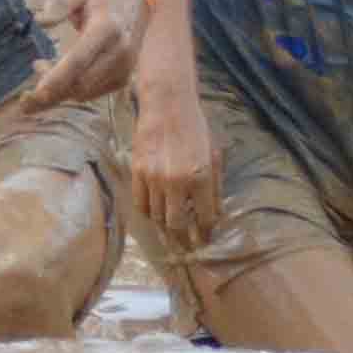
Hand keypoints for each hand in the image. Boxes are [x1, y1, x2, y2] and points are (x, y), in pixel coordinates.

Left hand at [21, 0, 148, 111]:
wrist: (132, 2)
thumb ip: (60, 3)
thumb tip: (40, 20)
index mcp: (106, 28)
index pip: (79, 59)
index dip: (58, 77)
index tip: (37, 92)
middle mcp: (120, 51)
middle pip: (81, 82)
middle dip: (51, 90)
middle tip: (28, 79)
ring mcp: (124, 67)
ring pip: (84, 92)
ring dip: (57, 89)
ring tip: (41, 65)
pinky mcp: (123, 78)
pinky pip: (91, 94)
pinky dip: (70, 90)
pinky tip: (58, 73)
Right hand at [131, 73, 218, 250]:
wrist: (167, 105)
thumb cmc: (196, 128)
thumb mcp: (214, 156)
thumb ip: (215, 187)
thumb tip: (215, 213)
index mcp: (200, 177)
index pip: (204, 217)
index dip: (206, 232)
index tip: (205, 239)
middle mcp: (176, 181)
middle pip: (176, 224)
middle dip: (183, 239)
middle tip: (186, 247)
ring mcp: (153, 178)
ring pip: (156, 216)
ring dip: (164, 227)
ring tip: (170, 234)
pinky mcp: (137, 172)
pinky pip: (140, 203)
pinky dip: (147, 213)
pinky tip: (154, 214)